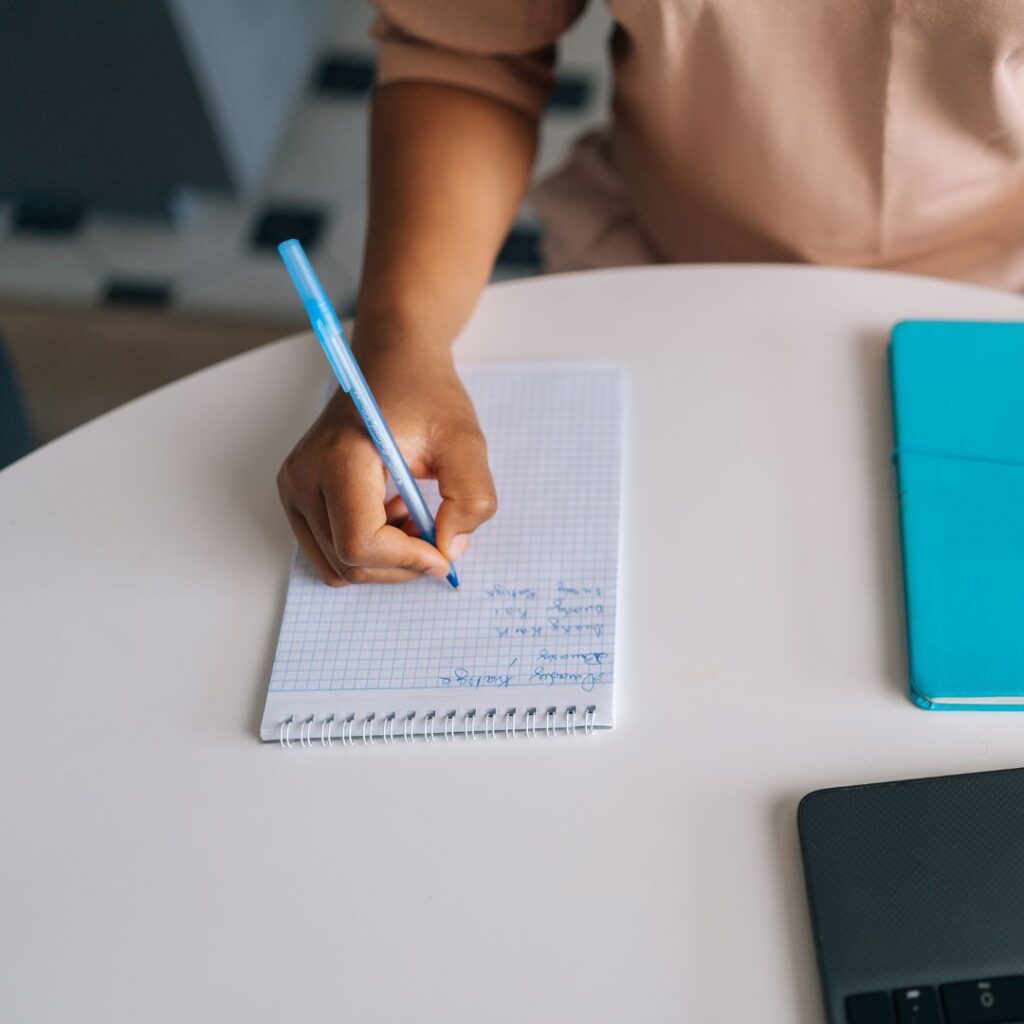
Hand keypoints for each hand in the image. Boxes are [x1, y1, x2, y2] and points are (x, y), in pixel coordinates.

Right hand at [277, 337, 496, 585]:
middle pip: (348, 562)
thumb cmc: (426, 395)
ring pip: (336, 566)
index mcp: (340, 458)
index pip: (359, 542)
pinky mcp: (297, 497)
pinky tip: (391, 516)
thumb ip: (470, 498)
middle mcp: (304, 477)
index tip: (444, 554)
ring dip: (384, 560)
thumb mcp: (466, 441)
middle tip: (436, 534)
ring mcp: (294, 489)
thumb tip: (448, 550)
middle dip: (400, 564)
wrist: (394, 363)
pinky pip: (328, 552)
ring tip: (412, 519)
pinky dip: (365, 551)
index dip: (407, 561)